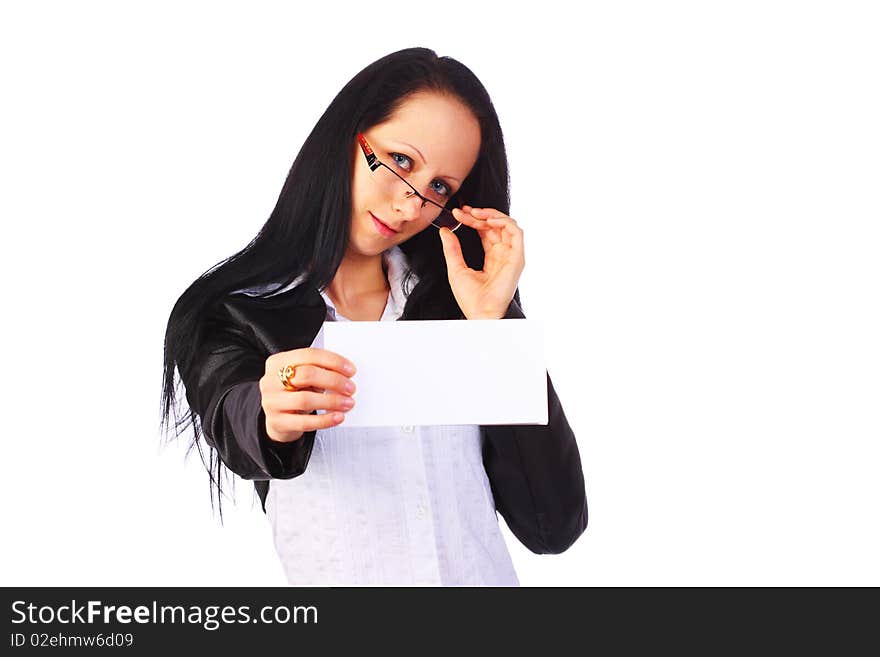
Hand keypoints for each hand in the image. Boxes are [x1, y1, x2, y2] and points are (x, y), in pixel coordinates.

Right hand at [259, 348, 357, 441]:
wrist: (277, 419)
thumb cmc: (294, 393)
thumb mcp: (302, 378)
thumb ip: (318, 372)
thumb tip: (346, 375)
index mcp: (278, 362)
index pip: (309, 355)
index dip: (333, 361)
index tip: (351, 370)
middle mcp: (270, 380)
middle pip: (307, 375)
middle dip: (334, 381)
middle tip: (351, 388)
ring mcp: (272, 402)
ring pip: (305, 399)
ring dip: (332, 401)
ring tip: (348, 403)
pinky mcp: (277, 422)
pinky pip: (304, 423)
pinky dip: (325, 420)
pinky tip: (338, 417)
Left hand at [437, 205, 524, 319]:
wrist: (480, 312)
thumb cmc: (470, 298)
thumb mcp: (456, 268)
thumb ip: (452, 249)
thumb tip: (446, 230)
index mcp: (491, 257)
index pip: (484, 231)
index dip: (472, 220)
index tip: (457, 214)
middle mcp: (502, 254)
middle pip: (493, 226)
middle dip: (478, 215)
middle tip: (462, 211)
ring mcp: (511, 255)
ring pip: (506, 225)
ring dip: (490, 214)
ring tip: (474, 213)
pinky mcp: (517, 257)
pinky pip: (516, 232)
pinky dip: (504, 222)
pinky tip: (488, 220)